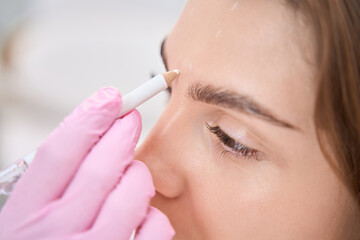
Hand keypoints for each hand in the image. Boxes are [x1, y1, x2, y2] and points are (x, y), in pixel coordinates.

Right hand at [0, 87, 174, 239]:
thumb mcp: (27, 215)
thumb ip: (55, 181)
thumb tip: (96, 134)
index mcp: (25, 214)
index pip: (59, 151)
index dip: (89, 116)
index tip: (111, 97)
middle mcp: (56, 234)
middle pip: (101, 166)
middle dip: (122, 132)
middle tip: (130, 118)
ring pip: (134, 190)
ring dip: (139, 174)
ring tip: (133, 172)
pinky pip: (156, 227)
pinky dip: (154, 213)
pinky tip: (142, 212)